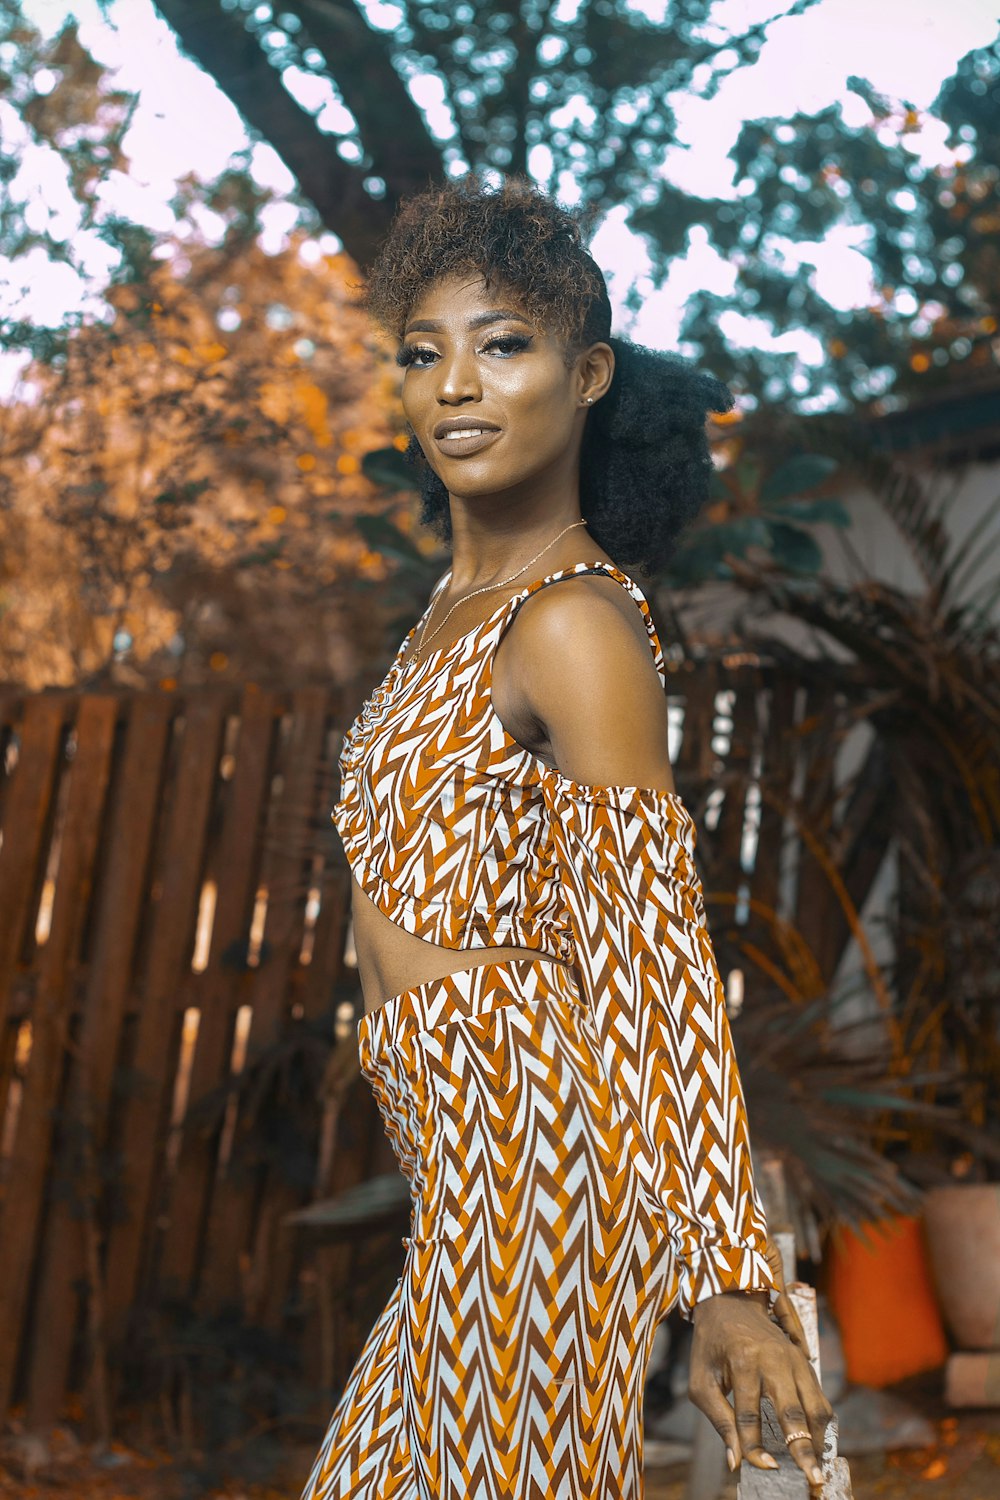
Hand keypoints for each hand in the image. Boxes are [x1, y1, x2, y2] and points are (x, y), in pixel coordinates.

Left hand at [688, 1287, 833, 1489]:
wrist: (729, 1301)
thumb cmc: (710, 1345)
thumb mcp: (702, 1381)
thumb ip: (719, 1421)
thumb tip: (735, 1461)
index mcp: (742, 1361)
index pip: (748, 1415)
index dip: (754, 1446)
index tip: (763, 1468)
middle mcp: (774, 1359)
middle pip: (794, 1412)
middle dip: (804, 1449)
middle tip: (813, 1478)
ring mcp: (794, 1358)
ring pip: (815, 1406)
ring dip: (818, 1439)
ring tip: (816, 1466)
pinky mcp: (804, 1360)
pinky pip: (819, 1397)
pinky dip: (820, 1423)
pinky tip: (816, 1443)